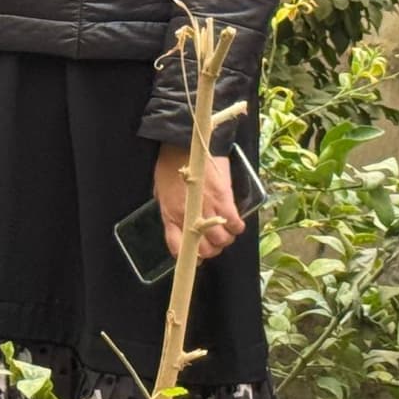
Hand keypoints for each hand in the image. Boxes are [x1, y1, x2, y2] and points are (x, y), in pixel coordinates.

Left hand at [154, 144, 244, 262]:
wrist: (183, 143)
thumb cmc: (169, 164)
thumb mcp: (161, 192)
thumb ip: (170, 209)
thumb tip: (179, 220)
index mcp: (171, 216)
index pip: (179, 248)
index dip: (190, 256)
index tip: (197, 255)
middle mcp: (189, 218)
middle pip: (206, 249)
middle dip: (213, 249)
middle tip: (216, 240)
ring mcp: (207, 209)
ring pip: (222, 240)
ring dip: (226, 238)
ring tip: (227, 230)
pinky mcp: (223, 199)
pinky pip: (235, 224)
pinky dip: (237, 226)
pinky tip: (235, 222)